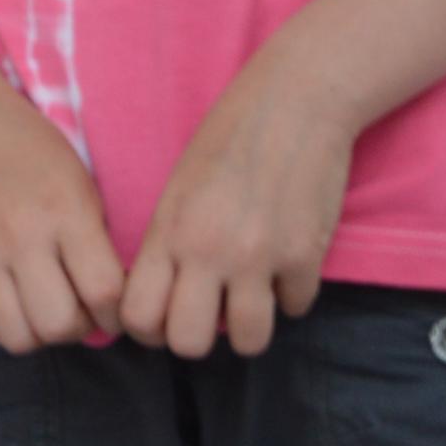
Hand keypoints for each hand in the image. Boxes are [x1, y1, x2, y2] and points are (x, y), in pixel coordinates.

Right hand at [0, 81, 123, 355]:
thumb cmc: (31, 151)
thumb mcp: (81, 184)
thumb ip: (96, 244)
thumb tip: (110, 308)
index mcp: (63, 211)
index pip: (104, 293)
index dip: (118, 313)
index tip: (115, 308)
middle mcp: (18, 237)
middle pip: (60, 325)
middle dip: (80, 327)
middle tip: (80, 308)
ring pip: (20, 338)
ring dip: (42, 334)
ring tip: (47, 308)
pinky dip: (9, 325)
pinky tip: (18, 302)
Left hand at [119, 55, 355, 357]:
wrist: (294, 101)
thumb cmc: (229, 138)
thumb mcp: (178, 188)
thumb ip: (168, 244)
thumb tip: (164, 302)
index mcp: (169, 231)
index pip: (139, 317)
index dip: (148, 331)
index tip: (163, 319)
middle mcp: (209, 251)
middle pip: (189, 344)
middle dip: (197, 338)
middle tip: (209, 313)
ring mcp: (260, 257)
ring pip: (249, 342)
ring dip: (250, 325)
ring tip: (251, 296)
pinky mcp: (306, 256)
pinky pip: (295, 308)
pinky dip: (291, 294)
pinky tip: (286, 262)